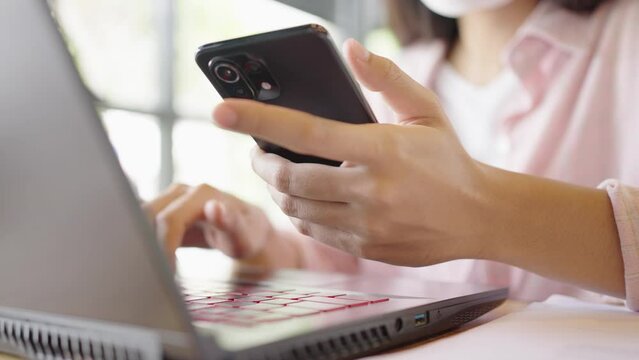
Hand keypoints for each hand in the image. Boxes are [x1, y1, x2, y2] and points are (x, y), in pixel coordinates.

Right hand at [143, 183, 273, 266]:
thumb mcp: (244, 234)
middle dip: (148, 246)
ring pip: (140, 219)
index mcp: (200, 194)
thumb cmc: (248, 234)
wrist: (246, 230)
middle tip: (156, 274)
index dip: (163, 248)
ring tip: (153, 269)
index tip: (167, 273)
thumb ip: (230, 222)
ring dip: (142, 243)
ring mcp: (170, 199)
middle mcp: (182, 191)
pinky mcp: (164, 210)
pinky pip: (143, 222)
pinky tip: (150, 260)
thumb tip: (214, 207)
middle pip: (147, 217)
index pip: (168, 221)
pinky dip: (142, 240)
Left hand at [211, 39, 494, 266]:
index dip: (259, 119)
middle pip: (290, 178)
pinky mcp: (366, 247)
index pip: (306, 132)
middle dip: (262, 163)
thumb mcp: (426, 109)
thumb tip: (351, 51)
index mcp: (381, 150)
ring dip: (276, 189)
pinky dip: (298, 213)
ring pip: (296, 209)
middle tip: (257, 151)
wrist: (479, 216)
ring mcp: (367, 224)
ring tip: (278, 174)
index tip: (223, 110)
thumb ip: (386, 78)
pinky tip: (303, 200)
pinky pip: (315, 231)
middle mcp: (370, 190)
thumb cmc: (448, 159)